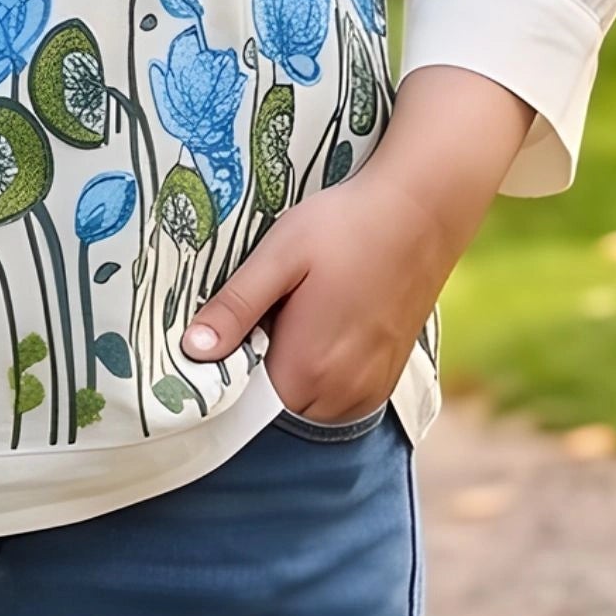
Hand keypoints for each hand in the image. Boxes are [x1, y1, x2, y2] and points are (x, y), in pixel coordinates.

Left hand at [181, 67, 536, 420]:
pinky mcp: (386, 381)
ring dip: (295, 372)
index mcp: (306, 371)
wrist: (422, 210)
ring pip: (307, 403)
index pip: (243, 402)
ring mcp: (369, 392)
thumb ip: (235, 308)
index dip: (229, 370)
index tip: (229, 334)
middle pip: (275, 405)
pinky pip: (337, 396)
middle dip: (262, 370)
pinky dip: (324, 372)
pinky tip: (328, 325)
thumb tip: (193, 351)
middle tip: (269, 313)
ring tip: (301, 315)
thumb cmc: (346, 226)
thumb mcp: (279, 257)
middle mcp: (341, 396)